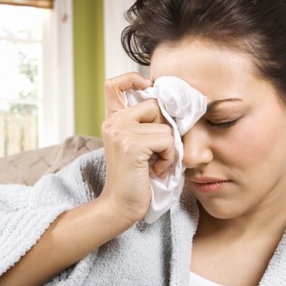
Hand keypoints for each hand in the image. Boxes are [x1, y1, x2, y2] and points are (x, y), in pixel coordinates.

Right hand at [100, 72, 173, 226]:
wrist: (120, 207)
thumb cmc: (136, 179)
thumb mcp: (138, 146)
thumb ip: (145, 124)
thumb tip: (172, 106)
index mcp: (113, 120)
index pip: (114, 84)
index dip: (133, 79)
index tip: (147, 87)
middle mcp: (113, 122)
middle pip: (154, 104)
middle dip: (165, 127)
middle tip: (157, 152)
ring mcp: (120, 132)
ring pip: (164, 124)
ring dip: (169, 147)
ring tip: (156, 163)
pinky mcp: (132, 145)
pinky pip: (167, 139)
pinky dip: (169, 157)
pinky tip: (156, 170)